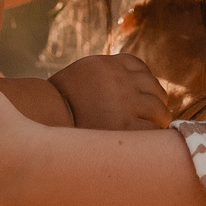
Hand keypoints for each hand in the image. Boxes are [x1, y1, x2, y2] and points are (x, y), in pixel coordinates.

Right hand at [50, 53, 167, 130]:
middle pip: (153, 87)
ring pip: (158, 108)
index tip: (146, 95)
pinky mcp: (125, 125)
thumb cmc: (58, 104)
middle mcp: (118, 79)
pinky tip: (150, 141)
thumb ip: (101, 77)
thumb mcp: (79, 77)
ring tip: (156, 129)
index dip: (146, 82)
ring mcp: (124, 101)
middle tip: (156, 115)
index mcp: (106, 64)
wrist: (44, 119)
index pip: (139, 67)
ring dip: (161, 118)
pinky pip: (152, 129)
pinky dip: (155, 134)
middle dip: (156, 101)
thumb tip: (124, 86)